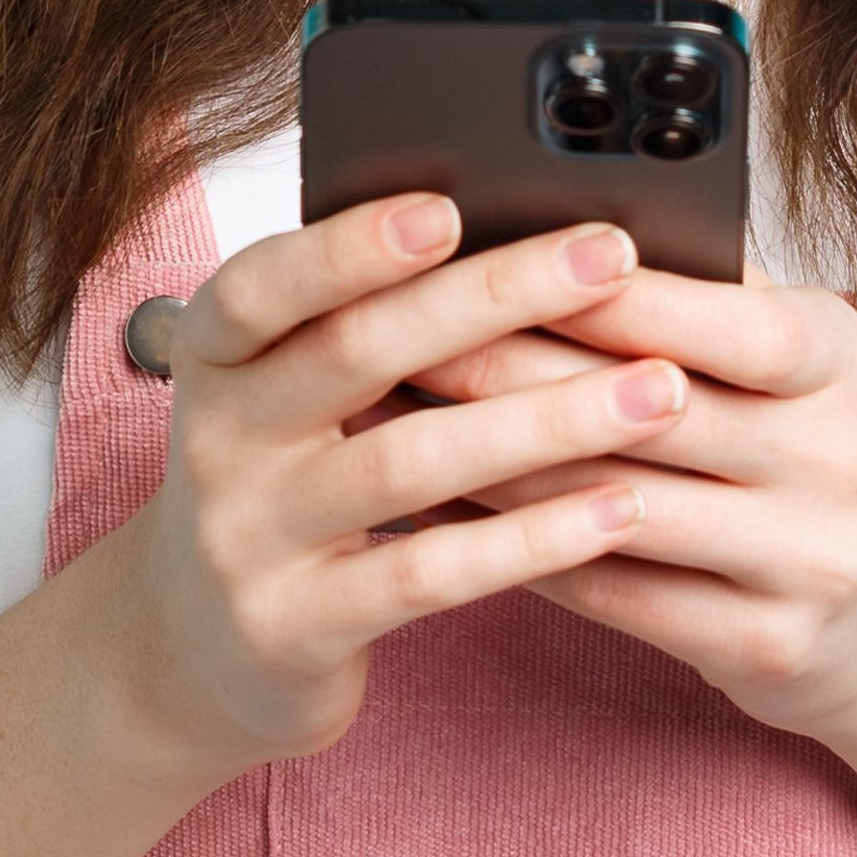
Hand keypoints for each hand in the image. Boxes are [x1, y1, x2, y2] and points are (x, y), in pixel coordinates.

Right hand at [85, 192, 689, 772]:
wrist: (198, 651)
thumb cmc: (285, 483)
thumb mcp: (287, 393)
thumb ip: (366, 323)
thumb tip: (531, 233)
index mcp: (214, 354)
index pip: (263, 283)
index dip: (349, 244)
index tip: (452, 205)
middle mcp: (217, 438)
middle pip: (357, 352)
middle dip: (495, 296)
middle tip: (611, 256)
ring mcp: (248, 537)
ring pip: (408, 464)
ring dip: (546, 420)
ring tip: (658, 390)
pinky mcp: (295, 626)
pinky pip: (429, 575)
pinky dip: (532, 539)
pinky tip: (620, 508)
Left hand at [414, 272, 856, 754]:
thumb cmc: (816, 458)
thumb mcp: (800, 366)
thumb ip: (703, 304)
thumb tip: (552, 233)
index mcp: (836, 361)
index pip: (719, 319)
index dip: (605, 297)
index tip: (492, 264)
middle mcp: (836, 458)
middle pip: (650, 410)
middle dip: (514, 372)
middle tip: (402, 343)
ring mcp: (808, 561)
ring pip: (620, 506)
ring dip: (498, 470)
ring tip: (404, 433)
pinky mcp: (767, 646)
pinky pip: (620, 597)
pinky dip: (524, 555)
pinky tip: (449, 528)